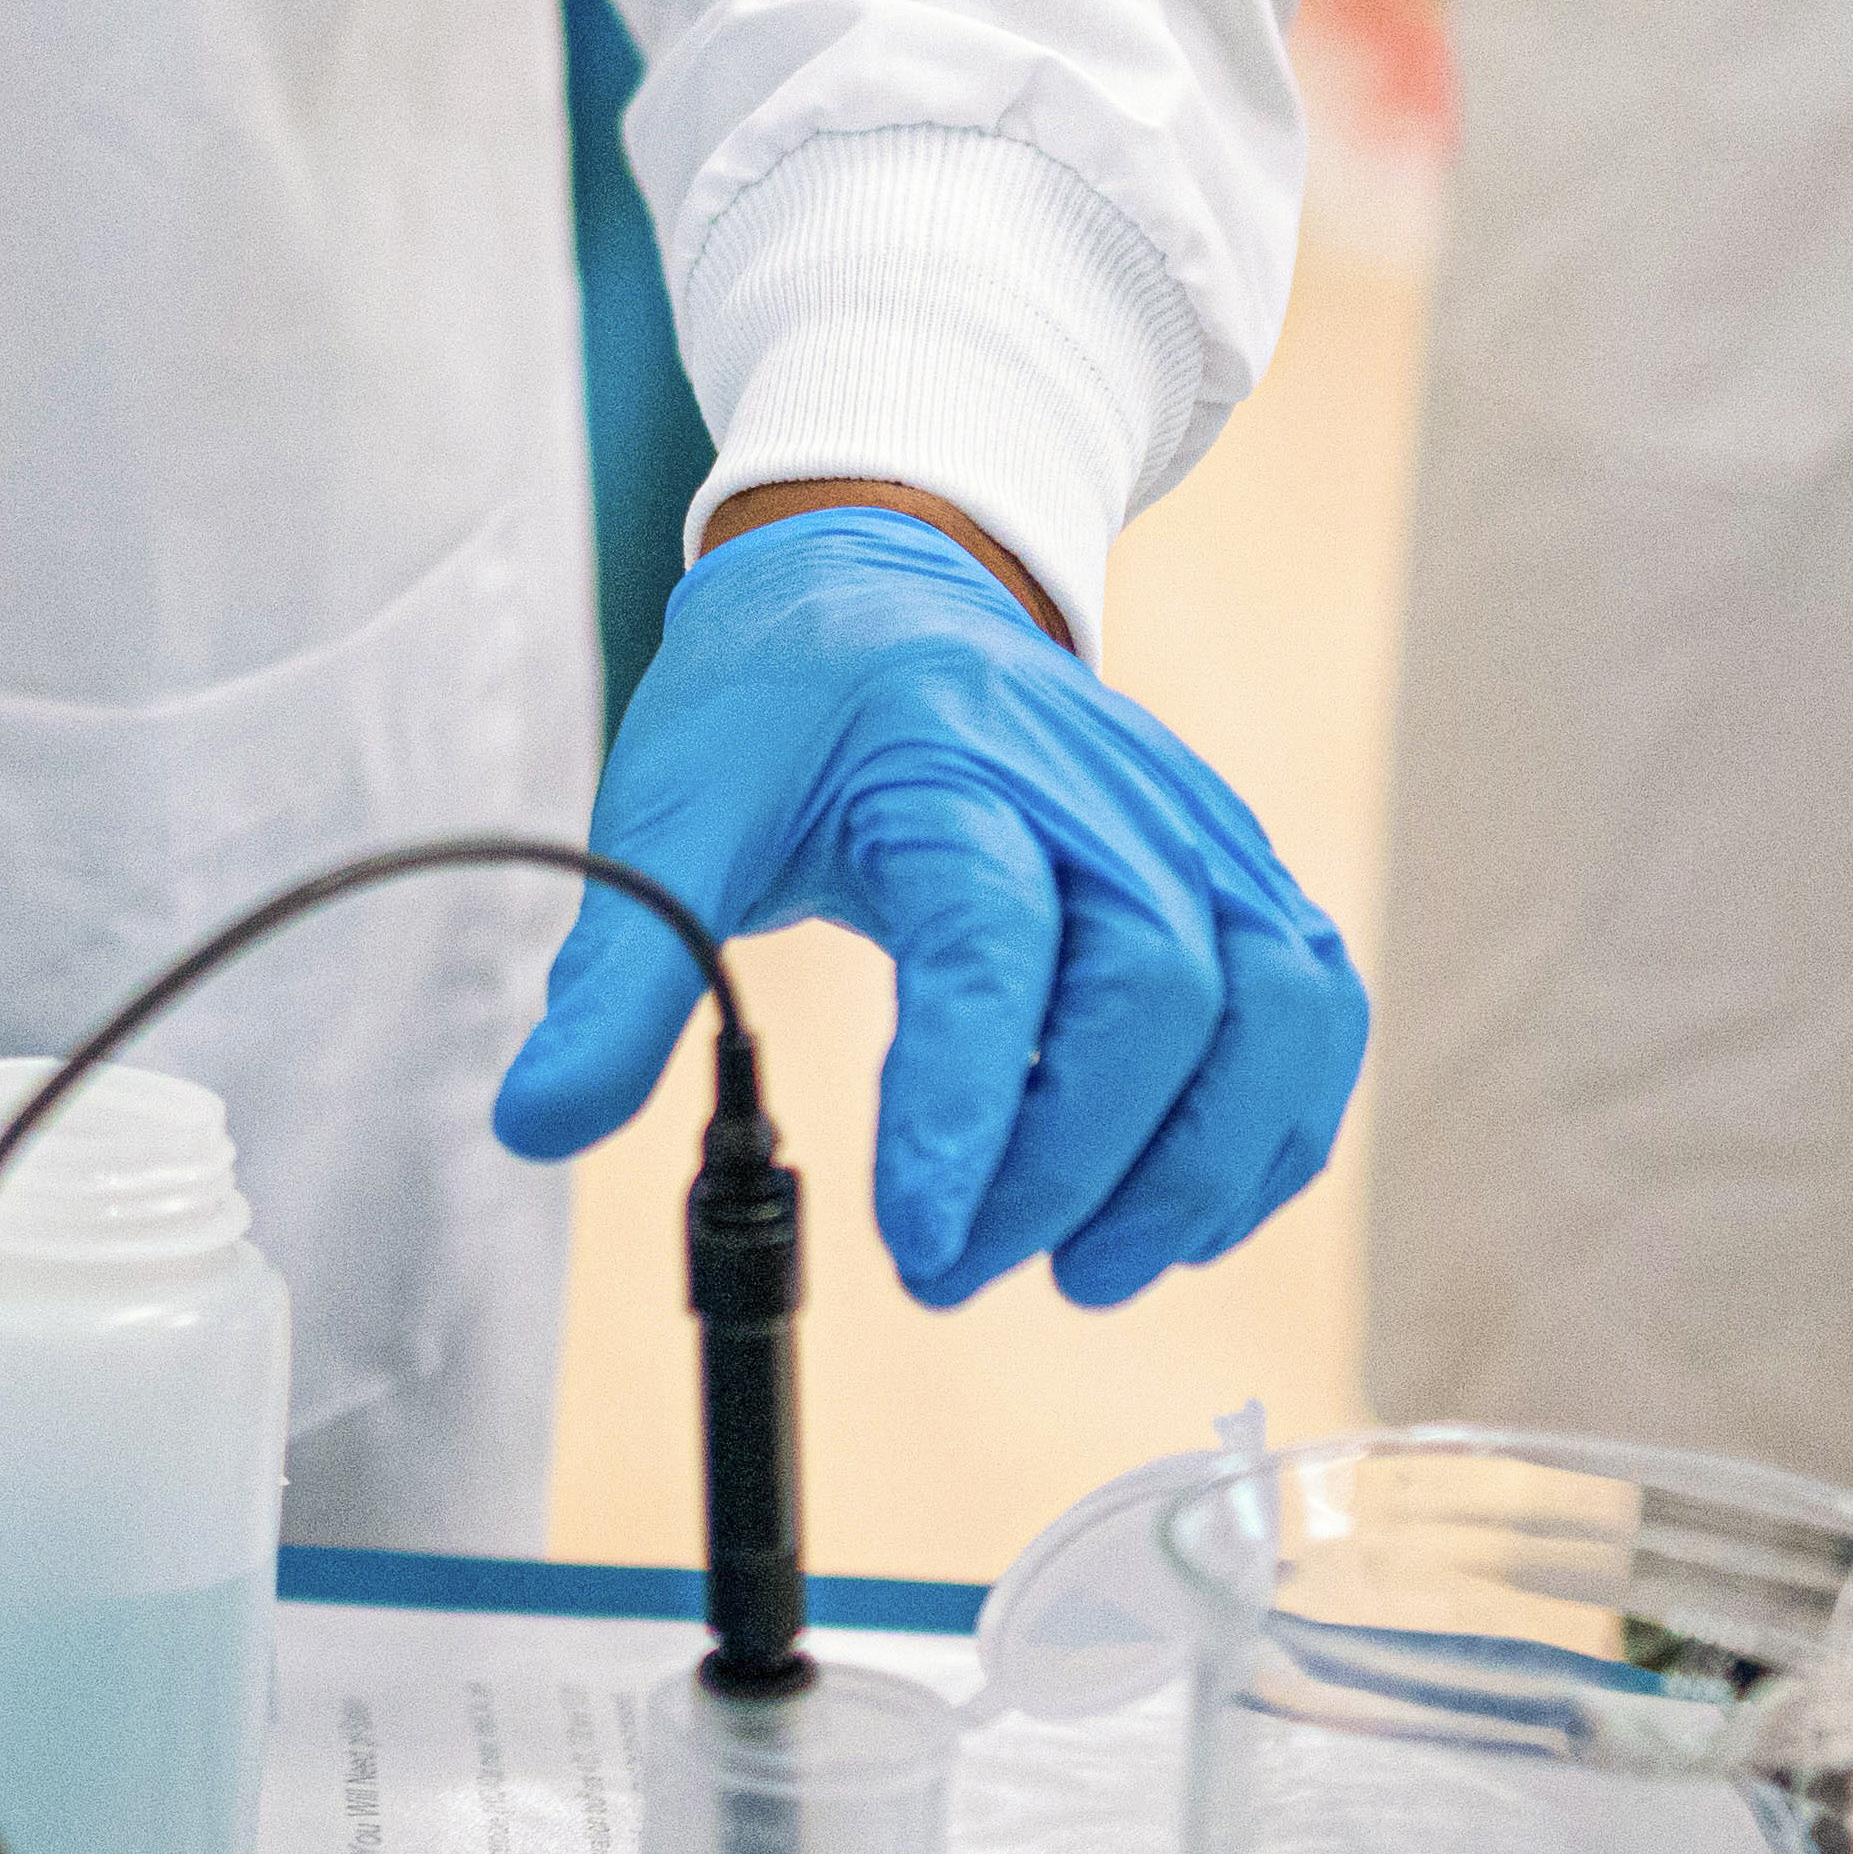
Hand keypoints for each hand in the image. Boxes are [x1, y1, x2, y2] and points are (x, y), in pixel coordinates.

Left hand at [491, 505, 1364, 1312]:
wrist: (886, 584)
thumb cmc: (781, 705)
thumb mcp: (672, 813)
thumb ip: (615, 977)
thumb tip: (538, 1124)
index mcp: (945, 758)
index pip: (992, 936)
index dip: (968, 1103)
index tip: (914, 1237)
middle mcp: (1096, 789)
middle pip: (1159, 985)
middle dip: (1070, 1163)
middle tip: (950, 1267)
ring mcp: (1189, 828)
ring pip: (1274, 1004)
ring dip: (1198, 1166)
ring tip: (1084, 1269)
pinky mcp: (1239, 871)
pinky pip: (1315, 1010)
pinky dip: (1275, 1130)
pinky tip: (1176, 1213)